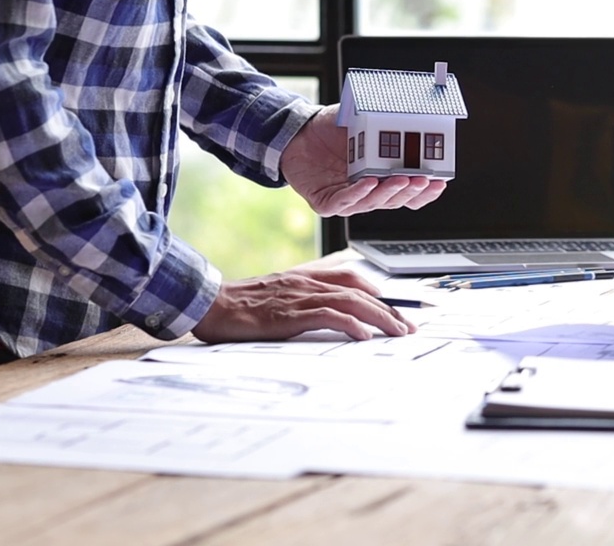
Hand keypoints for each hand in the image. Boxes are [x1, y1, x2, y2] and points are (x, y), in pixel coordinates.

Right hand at [191, 265, 416, 342]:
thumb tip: (327, 318)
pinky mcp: (287, 315)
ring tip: (398, 332)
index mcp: (302, 278)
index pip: (349, 278)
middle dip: (388, 310)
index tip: (396, 307)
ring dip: (379, 317)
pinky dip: (349, 323)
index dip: (376, 291)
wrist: (205, 304)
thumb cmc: (236, 306)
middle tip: (408, 327)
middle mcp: (305, 283)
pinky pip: (326, 315)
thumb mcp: (274, 299)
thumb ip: (299, 303)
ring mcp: (297, 297)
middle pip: (357, 291)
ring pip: (349, 301)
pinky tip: (363, 335)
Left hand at [280, 105, 446, 215]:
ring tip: (401, 179)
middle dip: (412, 191)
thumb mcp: (364, 120)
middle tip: (423, 180)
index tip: (441, 180)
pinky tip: (369, 182)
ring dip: (389, 192)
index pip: (409, 191)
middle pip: (395, 200)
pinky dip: (358, 194)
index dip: (426, 190)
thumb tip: (411, 104)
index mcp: (381, 177)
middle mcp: (367, 192)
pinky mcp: (326, 203)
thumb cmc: (332, 128)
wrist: (297, 132)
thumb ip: (385, 118)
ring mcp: (347, 199)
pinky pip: (345, 203)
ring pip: (373, 203)